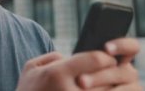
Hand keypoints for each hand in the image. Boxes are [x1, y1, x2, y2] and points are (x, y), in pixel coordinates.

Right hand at [16, 38, 141, 90]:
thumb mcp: (31, 68)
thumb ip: (52, 58)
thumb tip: (70, 58)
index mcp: (57, 74)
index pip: (95, 59)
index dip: (106, 57)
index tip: (108, 58)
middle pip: (106, 79)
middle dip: (112, 74)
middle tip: (113, 72)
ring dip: (111, 88)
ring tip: (107, 85)